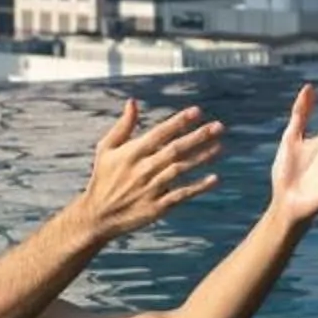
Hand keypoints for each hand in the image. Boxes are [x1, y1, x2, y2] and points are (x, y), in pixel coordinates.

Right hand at [77, 100, 224, 239]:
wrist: (97, 216)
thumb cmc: (103, 177)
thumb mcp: (106, 149)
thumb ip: (123, 126)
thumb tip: (133, 101)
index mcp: (132, 153)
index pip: (160, 133)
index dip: (179, 122)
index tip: (197, 111)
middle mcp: (143, 169)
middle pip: (175, 149)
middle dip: (198, 137)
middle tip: (219, 126)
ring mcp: (151, 188)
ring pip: (181, 170)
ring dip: (202, 158)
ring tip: (220, 146)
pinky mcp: (157, 207)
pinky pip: (181, 195)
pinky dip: (198, 187)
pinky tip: (214, 178)